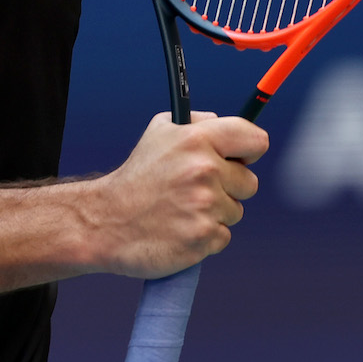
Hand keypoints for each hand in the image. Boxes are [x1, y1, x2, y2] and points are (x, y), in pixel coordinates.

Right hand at [87, 111, 267, 279]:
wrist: (107, 222)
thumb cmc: (137, 177)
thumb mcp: (160, 132)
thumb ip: (198, 123)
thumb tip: (226, 125)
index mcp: (196, 140)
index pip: (255, 140)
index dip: (249, 151)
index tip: (239, 159)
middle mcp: (204, 170)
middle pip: (250, 182)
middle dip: (229, 188)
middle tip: (196, 190)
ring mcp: (205, 206)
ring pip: (235, 211)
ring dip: (215, 213)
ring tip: (183, 210)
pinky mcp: (203, 237)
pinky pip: (223, 236)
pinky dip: (206, 236)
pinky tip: (181, 229)